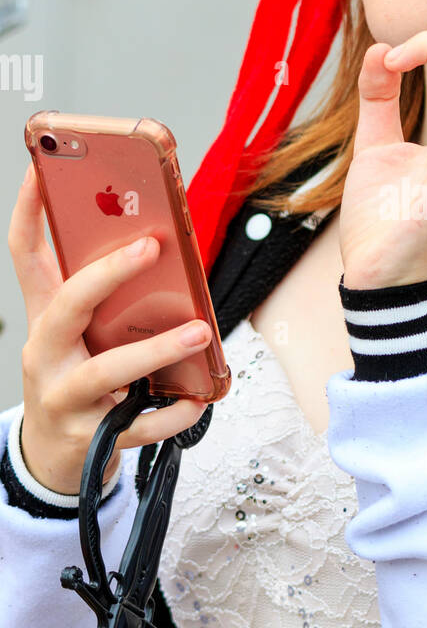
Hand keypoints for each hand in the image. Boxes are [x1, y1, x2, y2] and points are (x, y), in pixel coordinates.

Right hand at [7, 164, 211, 494]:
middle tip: (152, 246)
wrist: (53, 457)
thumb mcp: (79, 335)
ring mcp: (64, 397)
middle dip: (107, 274)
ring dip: (156, 349)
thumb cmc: (78, 378)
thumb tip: (161, 248)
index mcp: (43, 318)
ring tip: (201, 331)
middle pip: (67, 306)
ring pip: (107, 372)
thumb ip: (107, 297)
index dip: (27, 213)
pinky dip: (171, 413)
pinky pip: (136, 427)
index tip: (41, 170)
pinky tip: (198, 399)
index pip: (24, 256)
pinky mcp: (89, 437)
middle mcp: (45, 354)